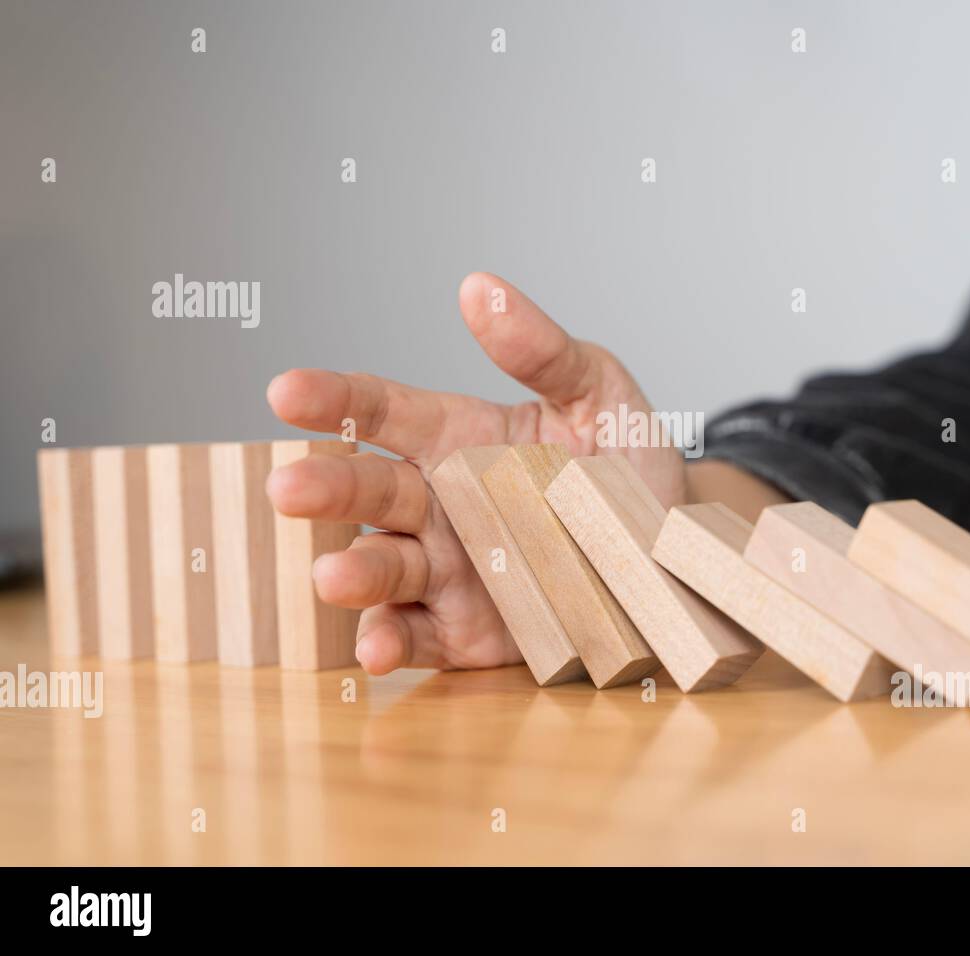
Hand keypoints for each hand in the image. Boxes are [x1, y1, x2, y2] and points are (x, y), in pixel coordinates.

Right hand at [265, 273, 686, 674]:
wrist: (672, 555)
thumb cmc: (625, 467)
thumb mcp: (598, 395)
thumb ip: (541, 350)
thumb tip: (480, 288)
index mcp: (459, 436)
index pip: (384, 411)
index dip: (336, 400)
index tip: (286, 392)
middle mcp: (439, 503)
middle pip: (371, 492)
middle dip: (327, 489)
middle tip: (289, 488)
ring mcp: (447, 569)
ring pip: (384, 568)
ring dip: (355, 573)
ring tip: (332, 576)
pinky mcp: (465, 632)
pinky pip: (419, 636)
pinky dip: (392, 642)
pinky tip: (378, 646)